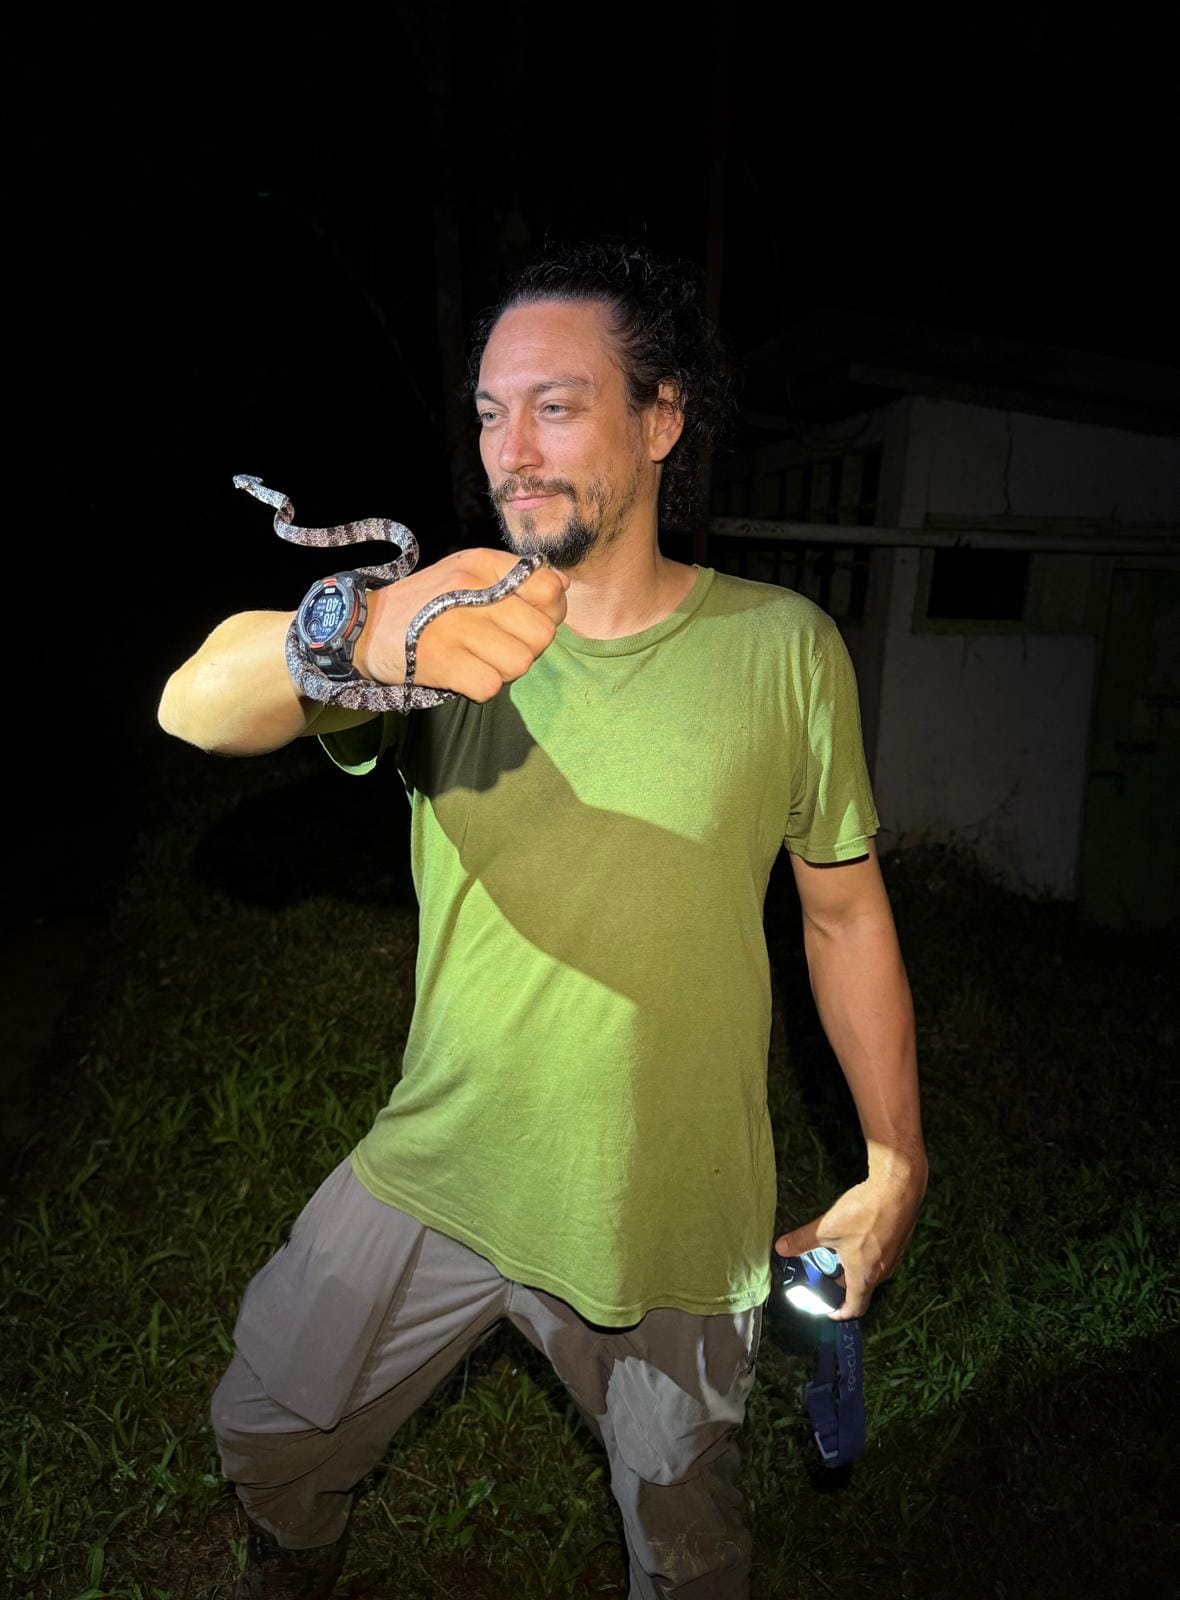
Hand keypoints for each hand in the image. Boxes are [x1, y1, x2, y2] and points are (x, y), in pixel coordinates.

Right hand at [354, 549, 568, 701]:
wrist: (361, 625)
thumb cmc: (425, 604)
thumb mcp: (467, 574)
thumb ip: (516, 578)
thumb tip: (562, 586)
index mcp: (482, 564)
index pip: (549, 589)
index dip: (549, 612)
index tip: (525, 621)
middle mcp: (471, 589)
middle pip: (541, 633)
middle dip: (527, 648)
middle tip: (499, 647)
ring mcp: (455, 625)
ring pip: (521, 662)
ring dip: (504, 670)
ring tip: (480, 661)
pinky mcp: (441, 660)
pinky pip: (491, 685)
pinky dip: (482, 688)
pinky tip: (464, 675)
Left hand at [774, 1156, 926, 1319]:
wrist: (898, 1188)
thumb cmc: (865, 1213)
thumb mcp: (826, 1228)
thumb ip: (803, 1241)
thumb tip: (781, 1248)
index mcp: (865, 1276)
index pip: (855, 1308)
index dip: (840, 1313)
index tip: (828, 1310)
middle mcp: (883, 1272)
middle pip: (861, 1288)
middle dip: (841, 1284)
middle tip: (824, 1273)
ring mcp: (894, 1256)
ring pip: (871, 1270)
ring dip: (854, 1266)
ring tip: (837, 1250)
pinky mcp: (899, 1240)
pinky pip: (880, 1255)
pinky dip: (866, 1253)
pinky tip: (855, 1233)